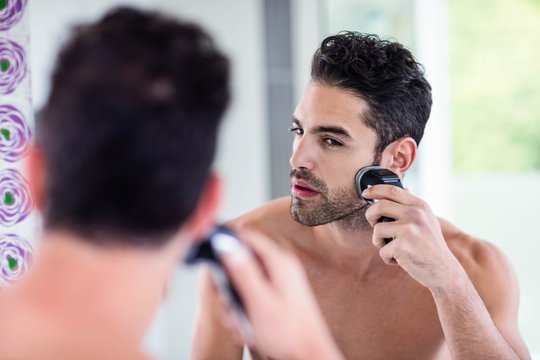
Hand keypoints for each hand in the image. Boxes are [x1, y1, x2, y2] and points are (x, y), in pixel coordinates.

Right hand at [217, 230, 342, 359]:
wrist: (309, 356)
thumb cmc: (288, 334)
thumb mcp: (258, 301)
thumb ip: (242, 271)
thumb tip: (225, 243)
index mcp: (279, 263)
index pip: (248, 238)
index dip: (227, 245)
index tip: (212, 260)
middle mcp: (281, 268)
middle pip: (242, 262)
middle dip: (229, 285)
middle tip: (228, 306)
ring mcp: (280, 282)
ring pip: (244, 282)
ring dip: (236, 303)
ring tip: (240, 323)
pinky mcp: (278, 296)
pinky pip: (253, 295)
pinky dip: (245, 311)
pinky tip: (247, 329)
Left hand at [363, 185, 461, 288]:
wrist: (443, 271)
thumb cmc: (430, 245)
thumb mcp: (427, 220)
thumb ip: (413, 206)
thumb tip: (403, 187)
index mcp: (420, 206)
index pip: (392, 190)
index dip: (375, 190)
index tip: (366, 192)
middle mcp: (415, 214)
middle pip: (379, 206)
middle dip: (370, 215)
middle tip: (373, 224)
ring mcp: (409, 230)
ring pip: (377, 230)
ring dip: (379, 242)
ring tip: (392, 248)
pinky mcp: (402, 246)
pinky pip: (382, 250)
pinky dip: (387, 258)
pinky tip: (401, 260)